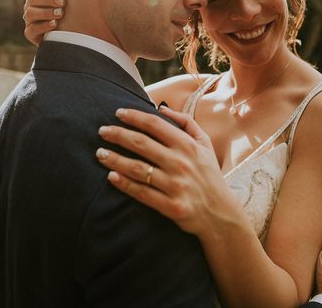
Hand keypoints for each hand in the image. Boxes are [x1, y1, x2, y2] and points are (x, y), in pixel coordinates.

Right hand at [23, 0, 65, 45]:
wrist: (65, 34)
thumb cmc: (67, 12)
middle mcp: (30, 5)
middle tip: (63, 1)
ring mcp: (29, 19)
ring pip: (31, 13)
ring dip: (46, 12)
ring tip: (60, 13)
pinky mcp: (30, 33)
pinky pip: (32, 29)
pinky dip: (43, 26)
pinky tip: (54, 24)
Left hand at [96, 106, 238, 235]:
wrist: (221, 213)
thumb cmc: (209, 174)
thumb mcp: (205, 144)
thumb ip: (186, 122)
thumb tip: (161, 108)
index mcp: (188, 145)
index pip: (155, 124)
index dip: (134, 116)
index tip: (117, 113)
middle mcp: (181, 162)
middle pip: (141, 143)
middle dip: (118, 135)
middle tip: (102, 131)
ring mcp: (175, 185)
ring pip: (137, 168)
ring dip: (115, 159)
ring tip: (100, 153)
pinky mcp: (171, 206)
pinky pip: (142, 193)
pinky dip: (124, 184)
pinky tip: (111, 177)